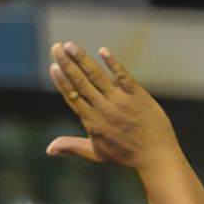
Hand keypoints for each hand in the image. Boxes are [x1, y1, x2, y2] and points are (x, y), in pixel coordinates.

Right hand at [47, 42, 179, 170]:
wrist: (156, 157)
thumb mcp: (97, 154)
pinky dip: (113, 63)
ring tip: (70, 45)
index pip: (73, 97)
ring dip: (83, 59)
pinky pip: (123, 76)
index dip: (62, 81)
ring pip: (98, 76)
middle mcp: (104, 109)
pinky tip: (103, 51)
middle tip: (56, 47)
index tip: (53, 67)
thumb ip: (72, 147)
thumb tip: (48, 149)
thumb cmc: (126, 156)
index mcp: (93, 122)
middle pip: (81, 82)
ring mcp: (121, 101)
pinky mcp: (138, 96)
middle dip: (67, 64)